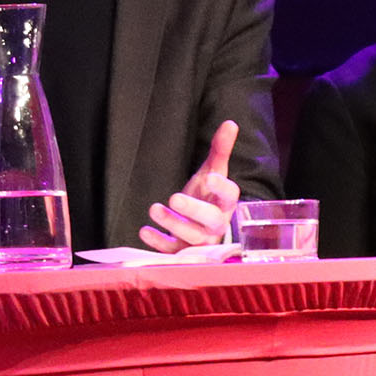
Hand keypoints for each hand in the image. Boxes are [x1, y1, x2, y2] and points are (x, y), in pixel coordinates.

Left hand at [140, 119, 241, 251]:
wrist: (200, 228)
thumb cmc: (207, 197)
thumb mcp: (212, 172)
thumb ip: (220, 150)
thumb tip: (230, 123)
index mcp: (225, 202)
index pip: (230, 195)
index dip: (222, 187)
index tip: (210, 177)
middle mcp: (216, 224)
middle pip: (210, 219)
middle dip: (193, 210)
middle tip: (174, 198)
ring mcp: (200, 240)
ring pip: (191, 237)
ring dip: (172, 223)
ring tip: (154, 208)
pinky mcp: (183, 252)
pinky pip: (172, 251)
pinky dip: (158, 242)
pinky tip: (144, 231)